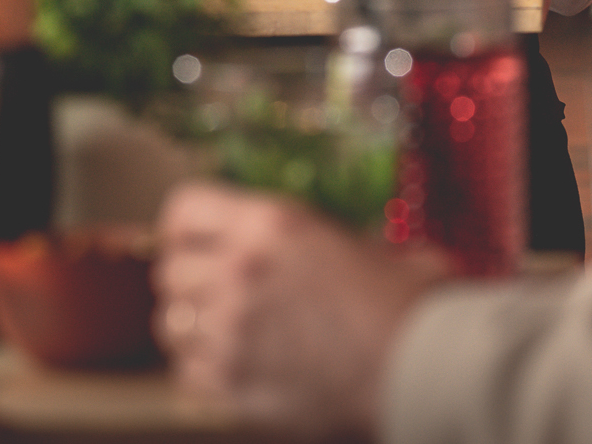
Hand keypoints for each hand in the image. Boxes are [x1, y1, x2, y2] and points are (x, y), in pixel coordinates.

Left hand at [154, 182, 448, 437]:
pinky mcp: (234, 383)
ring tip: (222, 333)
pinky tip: (235, 366)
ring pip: (169, 324)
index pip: (182, 209)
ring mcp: (231, 330)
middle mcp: (239, 270)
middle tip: (211, 293)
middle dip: (186, 281)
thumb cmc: (406, 303)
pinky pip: (186, 373)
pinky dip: (202, 371)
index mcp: (269, 224)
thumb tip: (309, 248)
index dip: (183, 227)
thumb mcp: (362, 243)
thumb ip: (316, 241)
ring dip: (191, 328)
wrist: (424, 366)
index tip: (191, 242)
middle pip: (167, 271)